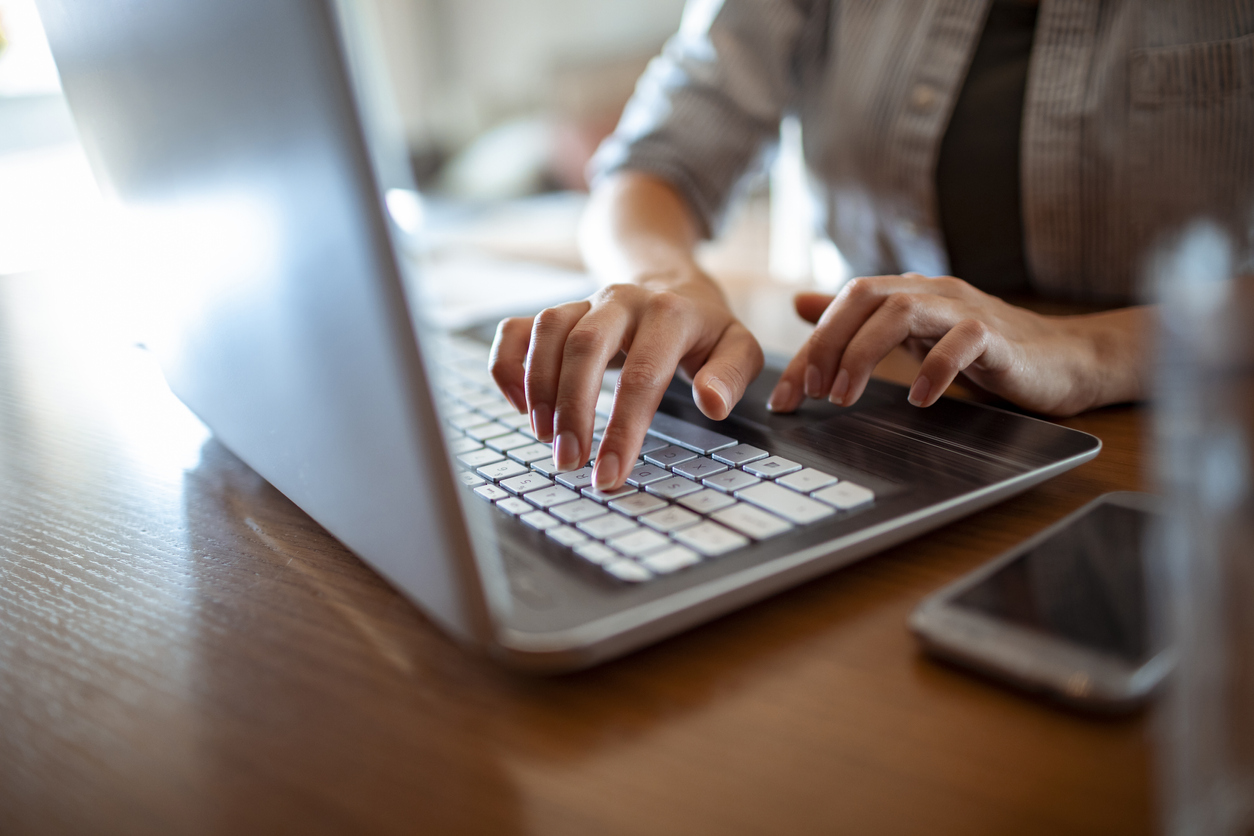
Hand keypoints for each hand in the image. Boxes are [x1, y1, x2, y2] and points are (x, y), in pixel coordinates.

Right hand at [490, 273, 763, 489]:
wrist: (675, 285)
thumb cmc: (705, 331)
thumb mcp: (737, 347)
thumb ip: (731, 375)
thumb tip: (711, 404)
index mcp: (670, 313)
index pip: (642, 375)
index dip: (623, 429)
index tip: (609, 474)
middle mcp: (622, 300)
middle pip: (585, 345)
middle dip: (572, 408)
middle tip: (569, 461)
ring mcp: (584, 302)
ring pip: (548, 331)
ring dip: (539, 388)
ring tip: (545, 438)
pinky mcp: (558, 313)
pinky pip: (516, 329)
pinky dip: (507, 366)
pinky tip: (518, 406)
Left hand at [766, 273, 1149, 416]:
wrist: (1063, 361)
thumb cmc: (985, 350)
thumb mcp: (914, 332)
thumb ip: (861, 318)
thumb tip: (802, 304)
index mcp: (907, 293)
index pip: (844, 305)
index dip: (809, 348)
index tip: (785, 395)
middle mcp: (932, 292)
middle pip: (863, 298)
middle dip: (826, 347)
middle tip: (809, 394)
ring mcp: (965, 310)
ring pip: (902, 312)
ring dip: (863, 355)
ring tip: (844, 399)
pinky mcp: (998, 336)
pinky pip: (962, 341)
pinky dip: (934, 369)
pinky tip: (918, 399)